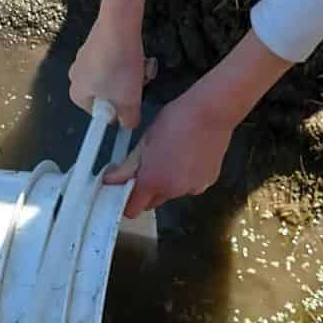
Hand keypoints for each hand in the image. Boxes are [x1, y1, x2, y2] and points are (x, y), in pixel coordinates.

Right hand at [69, 19, 155, 128]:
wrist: (118, 26)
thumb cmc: (119, 67)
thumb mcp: (129, 101)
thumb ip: (128, 119)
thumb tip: (127, 124)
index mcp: (77, 94)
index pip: (99, 113)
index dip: (118, 110)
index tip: (131, 102)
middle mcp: (75, 76)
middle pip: (108, 93)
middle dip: (127, 90)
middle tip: (139, 83)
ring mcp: (84, 57)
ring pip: (113, 75)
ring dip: (130, 74)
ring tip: (141, 66)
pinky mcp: (96, 42)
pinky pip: (113, 59)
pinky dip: (126, 58)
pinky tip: (135, 53)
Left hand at [105, 83, 235, 218]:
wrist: (211, 112)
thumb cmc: (175, 121)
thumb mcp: (145, 141)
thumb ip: (127, 167)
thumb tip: (110, 180)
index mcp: (153, 181)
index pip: (133, 210)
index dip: (126, 203)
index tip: (123, 190)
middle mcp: (174, 191)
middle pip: (152, 202)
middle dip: (147, 191)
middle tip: (147, 166)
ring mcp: (194, 188)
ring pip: (172, 193)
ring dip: (168, 183)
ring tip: (172, 155)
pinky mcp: (209, 181)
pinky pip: (190, 185)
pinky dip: (186, 177)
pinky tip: (189, 156)